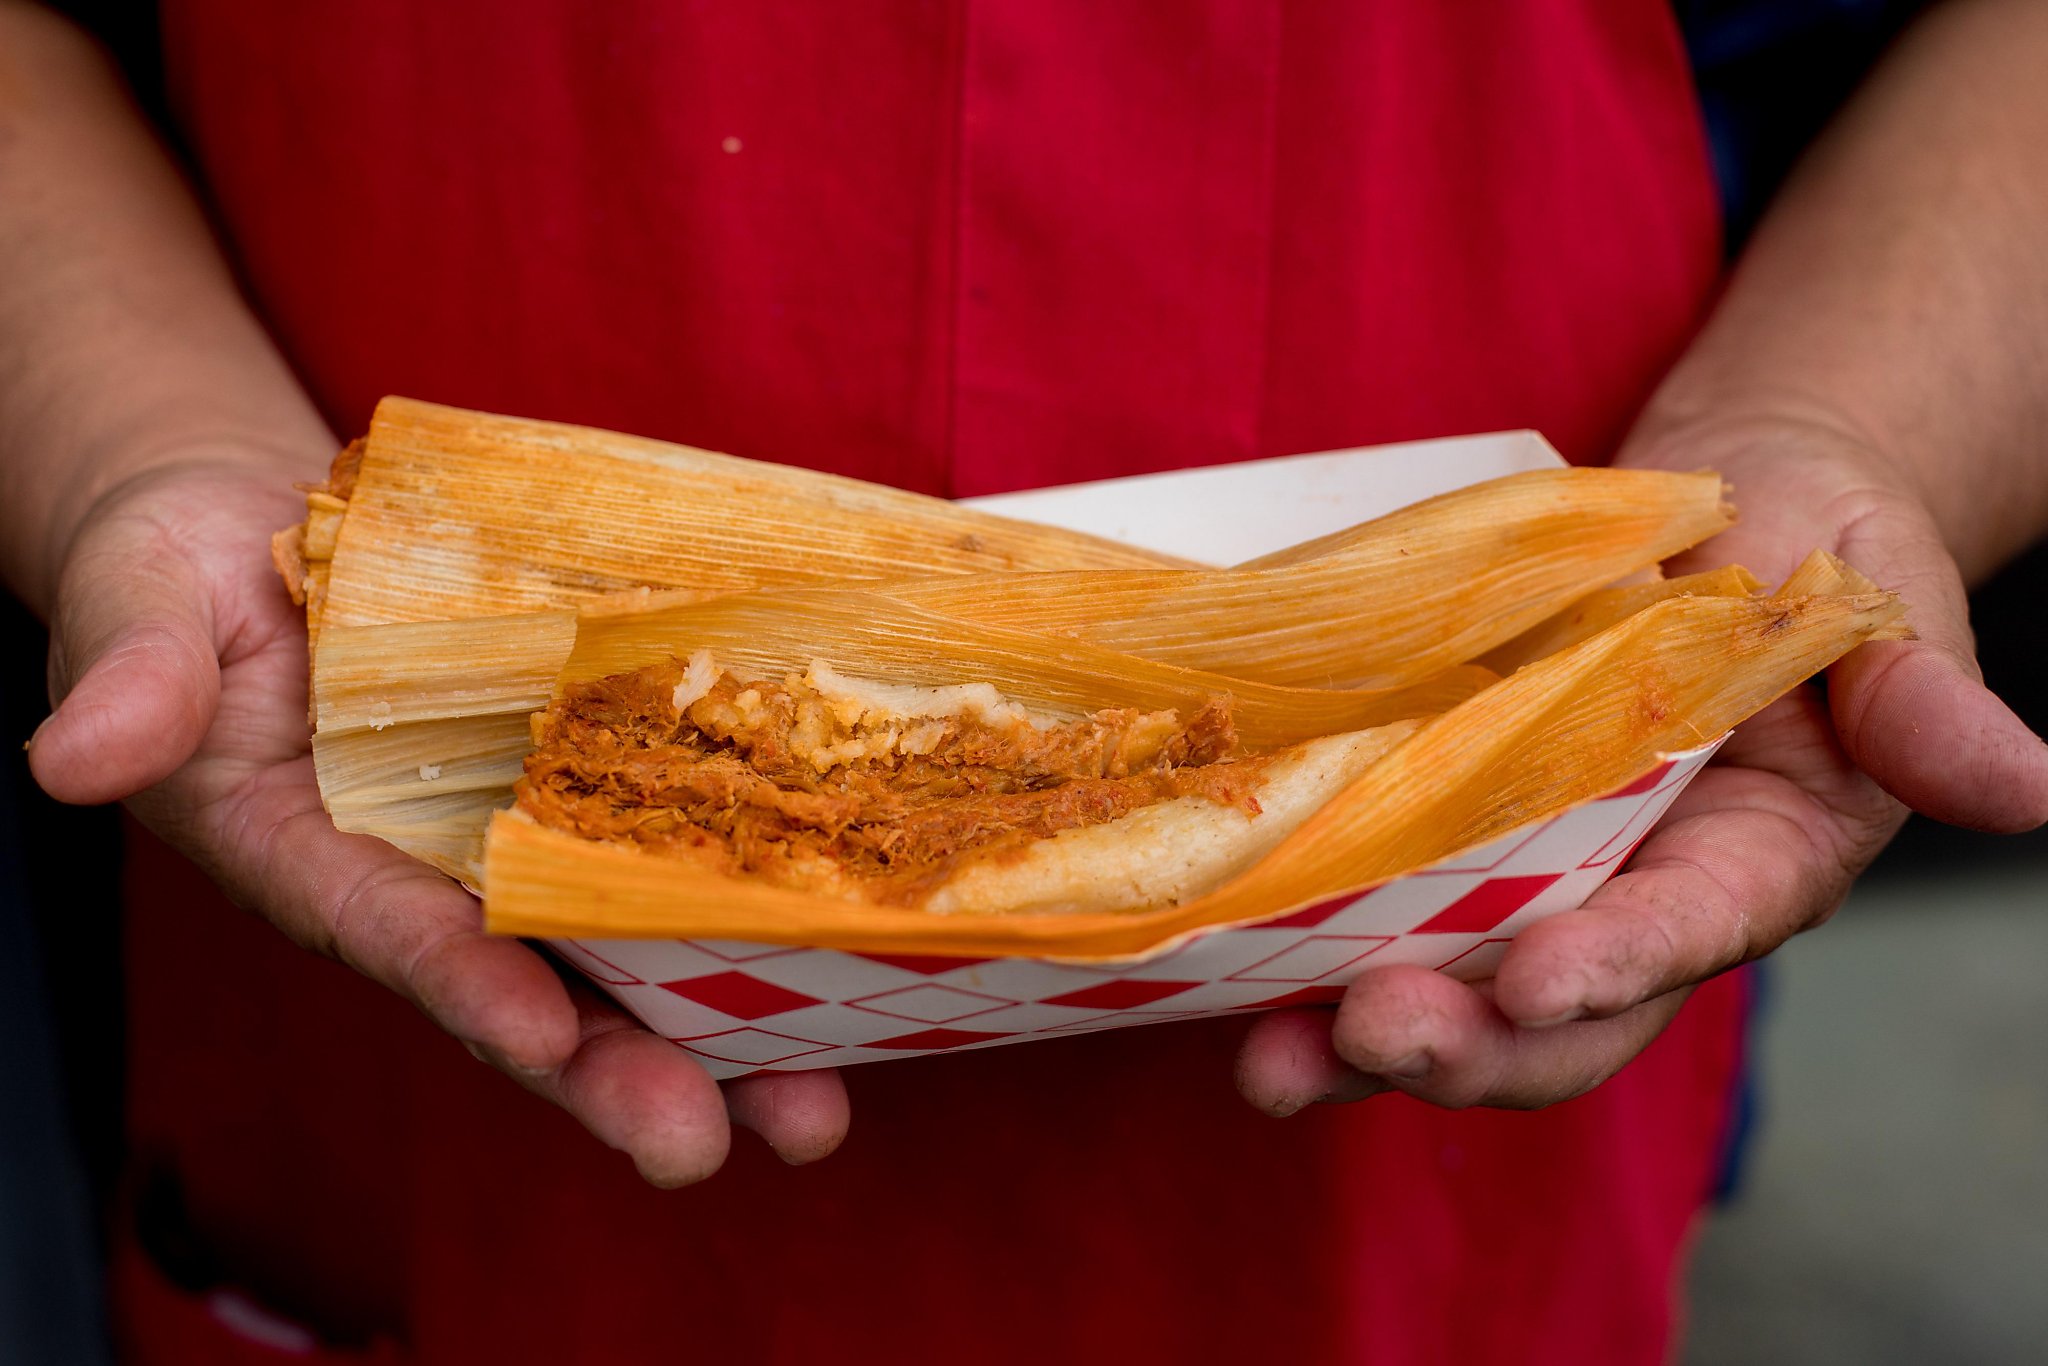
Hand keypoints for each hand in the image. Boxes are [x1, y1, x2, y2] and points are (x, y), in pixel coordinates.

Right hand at [26, 454, 848, 1181]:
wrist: (276, 527)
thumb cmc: (189, 576)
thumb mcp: (140, 610)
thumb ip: (130, 685)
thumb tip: (69, 757)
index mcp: (315, 858)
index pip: (394, 937)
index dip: (465, 987)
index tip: (535, 1038)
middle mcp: (431, 880)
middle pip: (533, 994)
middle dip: (619, 1075)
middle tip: (709, 1142)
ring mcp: (518, 844)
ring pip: (624, 957)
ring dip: (721, 1036)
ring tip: (815, 1111)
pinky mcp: (587, 787)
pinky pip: (669, 854)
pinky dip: (747, 910)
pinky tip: (845, 958)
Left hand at [1236, 415, 2047, 1113]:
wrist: (1707, 509)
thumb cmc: (1810, 541)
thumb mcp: (1878, 598)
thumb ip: (1922, 699)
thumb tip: (2033, 788)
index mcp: (1758, 861)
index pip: (1692, 934)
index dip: (1622, 964)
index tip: (1545, 983)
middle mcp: (1637, 901)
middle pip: (1557, 1017)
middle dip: (1468, 1045)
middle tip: (1368, 1038)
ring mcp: (1533, 884)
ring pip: (1454, 998)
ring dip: (1356, 1041)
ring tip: (1267, 1066)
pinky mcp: (1449, 846)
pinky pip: (1380, 921)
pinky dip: (1306, 960)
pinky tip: (1225, 982)